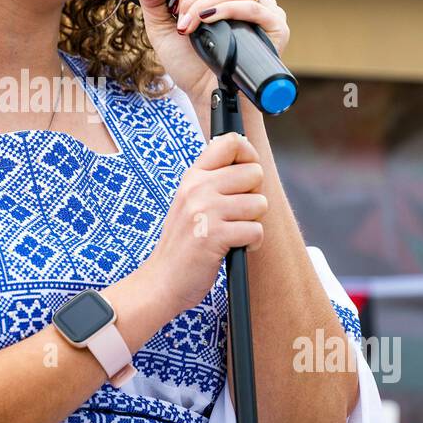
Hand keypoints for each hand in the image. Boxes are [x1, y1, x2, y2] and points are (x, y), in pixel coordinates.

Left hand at [136, 0, 289, 101]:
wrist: (206, 95)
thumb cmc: (190, 65)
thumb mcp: (163, 32)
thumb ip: (153, 3)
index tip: (174, 5)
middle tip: (182, 21)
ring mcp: (263, 9)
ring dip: (205, 4)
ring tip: (190, 27)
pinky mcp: (276, 26)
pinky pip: (254, 7)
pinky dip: (228, 10)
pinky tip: (209, 20)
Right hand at [145, 131, 266, 315]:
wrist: (162, 280)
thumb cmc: (183, 244)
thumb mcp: (189, 202)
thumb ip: (212, 181)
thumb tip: (246, 159)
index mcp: (193, 177)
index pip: (230, 142)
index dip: (248, 155)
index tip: (246, 175)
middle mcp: (197, 188)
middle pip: (254, 173)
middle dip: (254, 196)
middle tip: (236, 214)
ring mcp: (205, 211)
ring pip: (259, 203)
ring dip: (253, 222)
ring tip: (233, 233)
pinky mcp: (215, 236)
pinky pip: (256, 230)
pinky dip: (252, 243)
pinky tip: (235, 247)